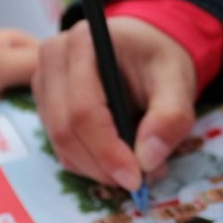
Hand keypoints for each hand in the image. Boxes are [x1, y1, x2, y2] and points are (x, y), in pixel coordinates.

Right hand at [32, 17, 196, 190]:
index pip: (84, 109)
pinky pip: (62, 146)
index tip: (136, 179)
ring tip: (140, 167)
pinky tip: (121, 158)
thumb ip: (171, 116)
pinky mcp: (46, 105)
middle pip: (66, 129)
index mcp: (85, 42)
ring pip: (60, 144)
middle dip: (103, 165)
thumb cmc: (158, 58)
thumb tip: (148, 159)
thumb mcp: (178, 80)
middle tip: (142, 180)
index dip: (107, 151)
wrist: (145, 48)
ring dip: (98, 168)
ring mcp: (44, 83)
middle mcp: (54, 58)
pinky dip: (91, 163)